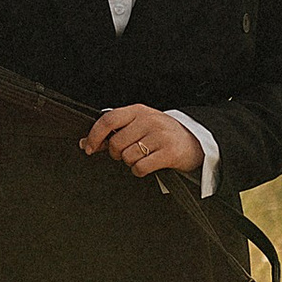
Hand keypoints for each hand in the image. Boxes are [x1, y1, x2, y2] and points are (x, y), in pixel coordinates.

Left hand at [81, 103, 204, 179]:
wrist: (196, 140)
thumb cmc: (162, 134)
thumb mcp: (139, 125)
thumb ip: (113, 132)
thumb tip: (85, 143)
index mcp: (138, 111)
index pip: (108, 119)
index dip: (95, 135)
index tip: (89, 148)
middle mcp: (149, 120)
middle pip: (116, 143)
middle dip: (117, 154)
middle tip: (128, 153)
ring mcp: (160, 136)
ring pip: (127, 157)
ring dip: (131, 162)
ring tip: (143, 156)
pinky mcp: (169, 153)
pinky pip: (141, 168)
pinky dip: (140, 171)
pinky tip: (148, 165)